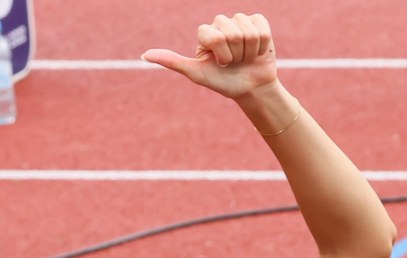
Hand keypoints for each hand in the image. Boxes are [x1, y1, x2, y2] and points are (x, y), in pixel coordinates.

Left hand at [142, 13, 278, 99]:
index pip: (217, 37)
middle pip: (232, 33)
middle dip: (236, 54)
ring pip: (248, 32)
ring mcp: (239, 20)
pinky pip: (261, 28)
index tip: (221, 64)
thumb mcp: (197, 74)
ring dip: (250, 52)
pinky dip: (262, 45)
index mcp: (204, 32)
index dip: (223, 55)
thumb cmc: (222, 82)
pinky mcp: (258, 22)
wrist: (250, 88)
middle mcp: (220, 23)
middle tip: (234, 62)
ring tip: (245, 58)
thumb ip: (172, 62)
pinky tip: (257, 51)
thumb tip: (144, 55)